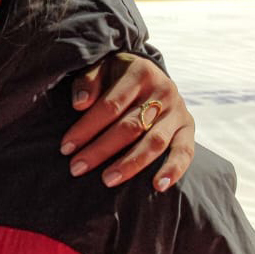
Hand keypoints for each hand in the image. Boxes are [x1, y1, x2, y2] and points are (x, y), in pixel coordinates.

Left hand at [61, 53, 194, 190]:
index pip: (110, 105)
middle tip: (77, 168)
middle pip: (129, 126)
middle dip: (100, 150)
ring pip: (154, 142)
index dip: (86, 128)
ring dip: (130, 164)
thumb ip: (89, 81)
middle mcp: (163, 91)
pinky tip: (158, 186)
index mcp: (140, 72)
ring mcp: (178, 111)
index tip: (66, 147)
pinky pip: (185, 151)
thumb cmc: (117, 74)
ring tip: (108, 180)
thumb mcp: (101, 67)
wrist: (149, 71)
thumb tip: (79, 104)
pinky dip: (174, 169)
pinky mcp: (188, 127)